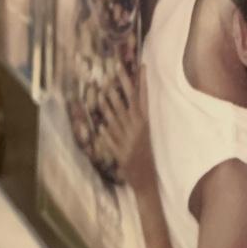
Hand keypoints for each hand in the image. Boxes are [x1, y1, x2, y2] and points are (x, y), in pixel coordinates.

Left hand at [99, 67, 154, 193]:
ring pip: (116, 118)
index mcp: (146, 124)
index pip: (143, 98)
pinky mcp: (121, 152)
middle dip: (122, 84)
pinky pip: (110, 140)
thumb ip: (137, 120)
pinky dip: (106, 134)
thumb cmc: (146, 156)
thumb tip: (128, 102)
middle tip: (116, 68)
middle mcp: (137, 129)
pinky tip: (100, 128)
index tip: (140, 66)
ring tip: (101, 92)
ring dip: (108, 105)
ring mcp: (128, 140)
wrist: (146, 181)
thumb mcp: (145, 135)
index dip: (141, 82)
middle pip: (128, 102)